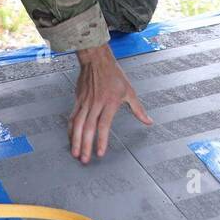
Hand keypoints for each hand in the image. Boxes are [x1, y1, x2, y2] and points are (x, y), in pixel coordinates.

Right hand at [70, 44, 152, 162]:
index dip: (101, 139)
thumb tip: (148, 121)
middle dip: (85, 145)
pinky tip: (70, 138)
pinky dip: (70, 129)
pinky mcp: (78, 100)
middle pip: (88, 127)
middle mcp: (96, 104)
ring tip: (75, 153)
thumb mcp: (129, 91)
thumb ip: (138, 109)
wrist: (96, 60)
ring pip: (77, 124)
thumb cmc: (113, 75)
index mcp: (110, 102)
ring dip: (75, 140)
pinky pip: (72, 117)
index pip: (103, 125)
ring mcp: (85, 102)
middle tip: (85, 159)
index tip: (100, 152)